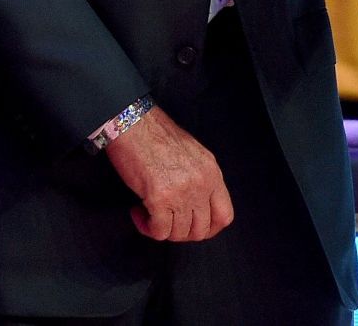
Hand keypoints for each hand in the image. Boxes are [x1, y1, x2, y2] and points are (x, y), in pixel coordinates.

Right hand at [104, 106, 234, 241]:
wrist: (133, 123)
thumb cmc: (157, 135)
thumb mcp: (193, 154)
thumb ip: (201, 179)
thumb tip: (197, 206)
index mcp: (212, 173)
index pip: (224, 215)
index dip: (209, 229)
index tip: (193, 228)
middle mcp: (201, 185)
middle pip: (201, 230)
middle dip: (181, 232)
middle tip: (167, 221)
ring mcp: (182, 193)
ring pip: (178, 233)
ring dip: (161, 229)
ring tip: (149, 214)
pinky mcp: (159, 198)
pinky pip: (158, 231)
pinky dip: (147, 228)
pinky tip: (138, 212)